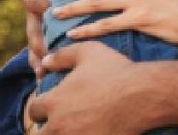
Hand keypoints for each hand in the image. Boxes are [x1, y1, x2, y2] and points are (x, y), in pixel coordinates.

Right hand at [24, 0, 51, 78]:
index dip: (41, 5)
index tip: (50, 11)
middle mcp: (38, 3)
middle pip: (32, 26)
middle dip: (37, 41)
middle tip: (45, 53)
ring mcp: (41, 18)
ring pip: (34, 40)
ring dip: (38, 57)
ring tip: (43, 72)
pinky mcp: (49, 30)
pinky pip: (42, 49)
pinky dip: (42, 63)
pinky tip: (43, 78)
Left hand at [28, 41, 150, 133]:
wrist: (143, 95)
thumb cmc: (116, 71)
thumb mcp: (89, 52)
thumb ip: (63, 55)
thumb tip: (44, 62)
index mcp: (54, 101)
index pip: (34, 110)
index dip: (42, 108)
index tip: (52, 107)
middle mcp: (59, 125)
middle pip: (40, 134)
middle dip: (49, 128)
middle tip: (63, 123)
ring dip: (63, 134)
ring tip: (75, 130)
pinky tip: (91, 132)